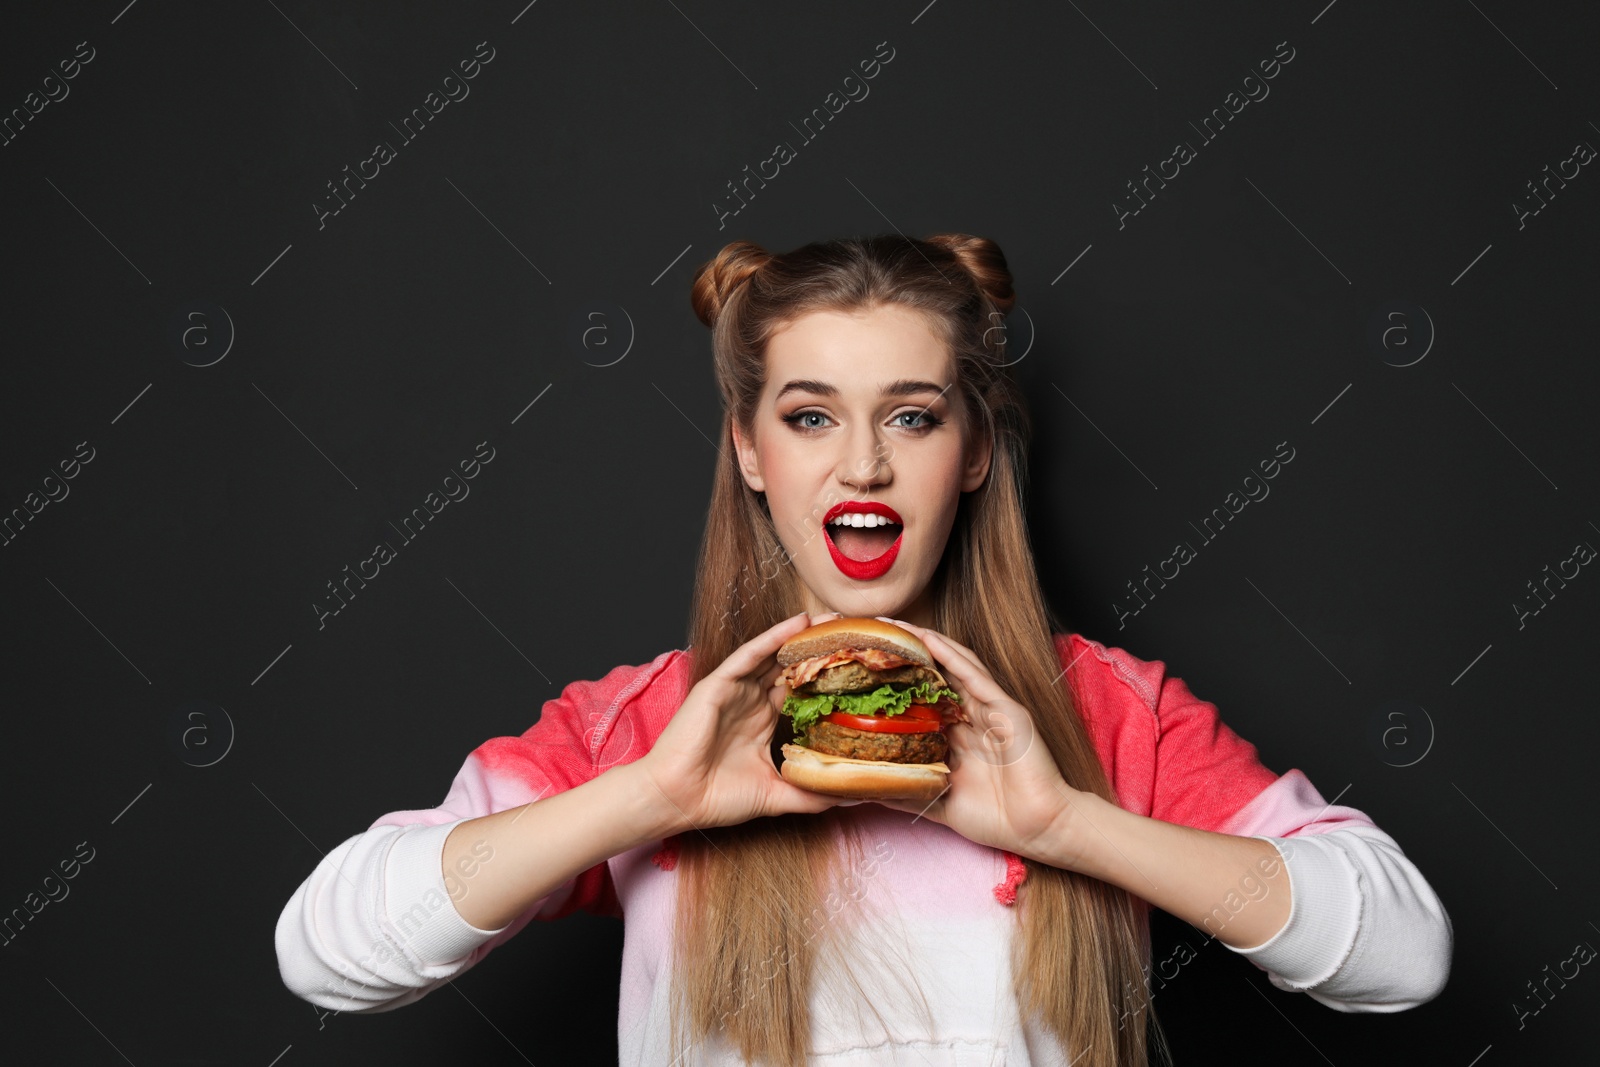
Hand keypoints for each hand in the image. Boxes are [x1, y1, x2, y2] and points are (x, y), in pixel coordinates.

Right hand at [635, 611, 853, 834]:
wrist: (678, 800)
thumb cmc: (718, 798)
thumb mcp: (777, 794)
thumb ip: (811, 793)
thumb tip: (850, 797)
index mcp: (763, 721)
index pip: (800, 690)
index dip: (826, 677)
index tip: (859, 666)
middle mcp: (751, 701)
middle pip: (791, 667)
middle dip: (819, 650)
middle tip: (853, 630)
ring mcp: (735, 691)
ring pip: (774, 655)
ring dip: (802, 636)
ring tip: (833, 618)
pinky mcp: (719, 684)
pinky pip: (750, 655)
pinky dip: (773, 637)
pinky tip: (798, 622)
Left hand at [867, 616, 1095, 867]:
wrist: (1040, 830)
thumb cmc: (998, 819)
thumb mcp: (940, 804)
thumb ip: (910, 792)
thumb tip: (869, 789)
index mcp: (958, 736)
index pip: (923, 700)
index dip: (897, 682)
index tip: (864, 668)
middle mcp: (973, 718)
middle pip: (936, 677)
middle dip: (908, 654)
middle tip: (875, 634)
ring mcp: (991, 711)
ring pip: (955, 667)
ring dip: (926, 644)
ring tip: (896, 626)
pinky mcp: (1007, 710)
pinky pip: (976, 677)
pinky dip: (952, 657)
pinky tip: (930, 640)